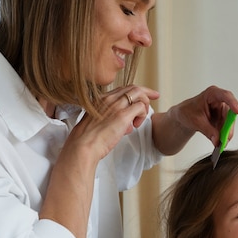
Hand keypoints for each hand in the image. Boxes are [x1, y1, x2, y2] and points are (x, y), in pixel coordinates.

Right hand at [40, 85, 158, 237]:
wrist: (81, 149)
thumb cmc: (86, 142)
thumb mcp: (97, 127)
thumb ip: (112, 123)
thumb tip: (126, 126)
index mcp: (100, 100)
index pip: (121, 90)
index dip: (135, 91)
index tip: (145, 95)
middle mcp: (108, 99)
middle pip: (133, 88)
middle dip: (146, 92)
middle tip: (155, 97)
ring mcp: (115, 106)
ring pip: (138, 94)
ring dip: (144, 106)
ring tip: (138, 122)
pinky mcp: (122, 116)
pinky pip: (140, 107)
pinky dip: (143, 115)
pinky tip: (135, 126)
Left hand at [152, 85, 237, 154]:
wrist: (183, 116)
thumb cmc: (187, 112)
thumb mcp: (195, 122)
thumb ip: (207, 131)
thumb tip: (217, 140)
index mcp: (212, 94)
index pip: (225, 96)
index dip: (234, 103)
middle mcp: (220, 100)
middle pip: (230, 113)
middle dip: (228, 127)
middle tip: (225, 139)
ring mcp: (222, 109)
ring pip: (229, 122)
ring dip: (225, 134)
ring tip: (220, 144)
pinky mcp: (222, 118)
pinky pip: (226, 128)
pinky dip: (223, 135)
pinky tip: (219, 142)